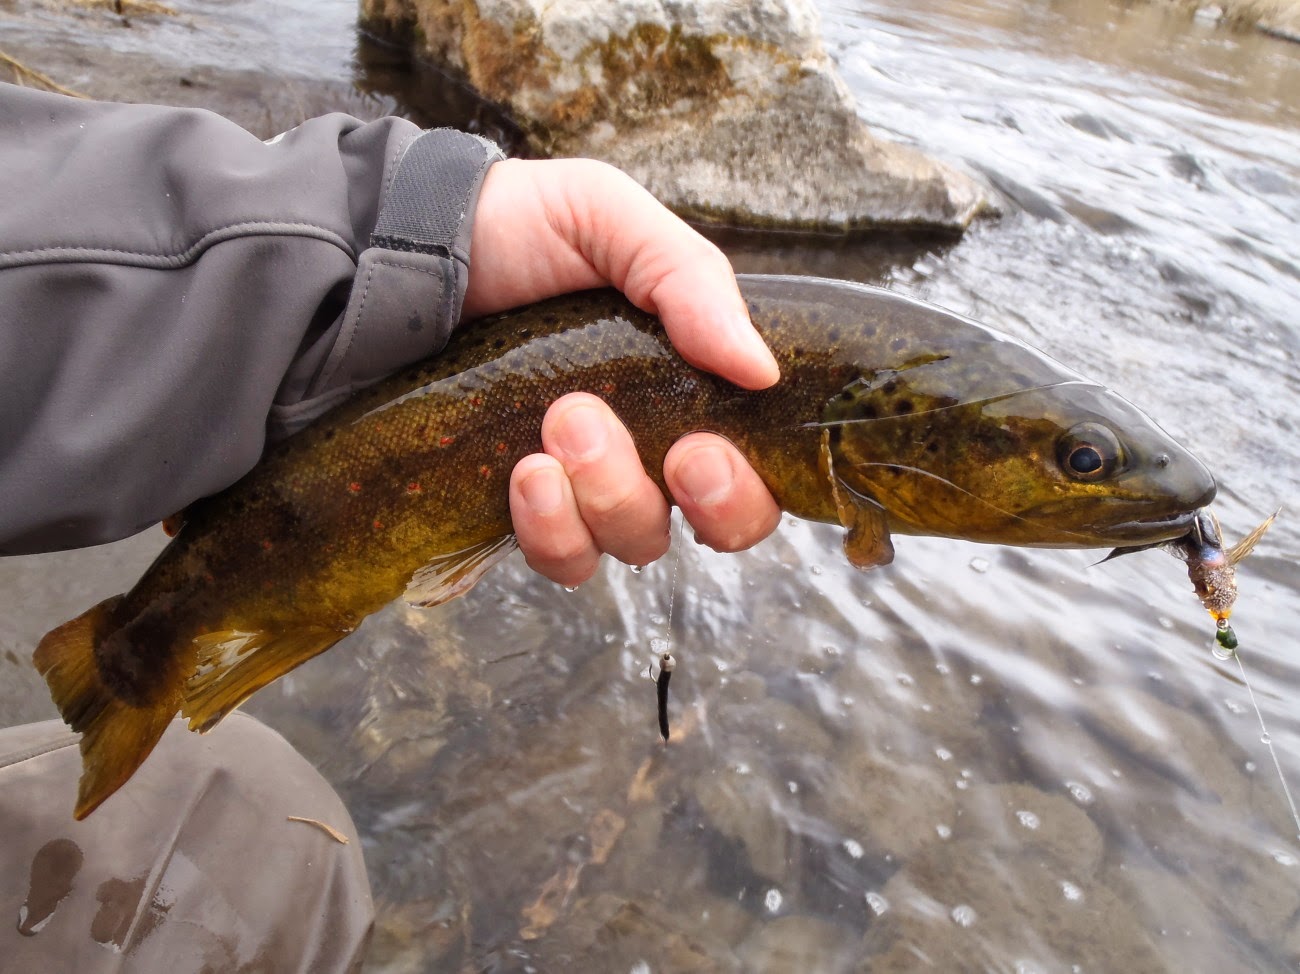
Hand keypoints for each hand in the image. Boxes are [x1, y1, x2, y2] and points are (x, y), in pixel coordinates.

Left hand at [464, 158, 782, 585]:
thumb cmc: (517, 229)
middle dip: (705, 502)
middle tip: (670, 452)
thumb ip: (690, 279)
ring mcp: (587, 487)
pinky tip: (525, 472)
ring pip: (636, 542)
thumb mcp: (609, 217)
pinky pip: (562, 558)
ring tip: (561, 423)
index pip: (760, 469)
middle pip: (717, 528)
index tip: (704, 449)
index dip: (750, 486)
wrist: (405, 249)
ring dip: (611, 496)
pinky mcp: (521, 510)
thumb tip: (761, 368)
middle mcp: (653, 446)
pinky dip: (552, 529)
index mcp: (693, 384)